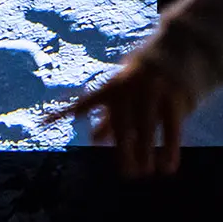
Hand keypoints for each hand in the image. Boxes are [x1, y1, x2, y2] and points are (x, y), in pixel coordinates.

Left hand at [44, 57, 193, 176]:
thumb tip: (94, 140)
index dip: (62, 112)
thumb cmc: (146, 75)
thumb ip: (111, 116)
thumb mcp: (126, 91)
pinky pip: (172, 125)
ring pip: (148, 125)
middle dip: (124, 149)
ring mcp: (154, 89)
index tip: (42, 123)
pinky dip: (171, 147)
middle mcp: (131, 87)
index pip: (85, 103)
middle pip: (123, 123)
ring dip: (147, 150)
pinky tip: (168, 166)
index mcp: (113, 86)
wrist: (180, 47)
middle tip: (127, 174)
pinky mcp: (175, 94)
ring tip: (146, 172)